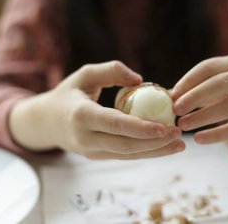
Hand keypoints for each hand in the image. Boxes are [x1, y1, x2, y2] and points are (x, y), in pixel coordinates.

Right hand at [10, 61, 183, 158]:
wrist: (46, 122)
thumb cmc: (69, 93)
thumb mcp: (84, 74)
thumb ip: (111, 71)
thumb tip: (140, 80)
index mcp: (80, 115)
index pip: (114, 124)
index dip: (140, 128)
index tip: (165, 126)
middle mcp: (85, 138)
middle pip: (125, 145)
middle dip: (155, 143)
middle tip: (180, 134)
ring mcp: (91, 152)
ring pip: (127, 155)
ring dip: (155, 152)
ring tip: (180, 144)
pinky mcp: (97, 157)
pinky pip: (124, 155)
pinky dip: (146, 152)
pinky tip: (164, 145)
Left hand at [171, 55, 227, 143]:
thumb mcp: (217, 84)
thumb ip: (195, 88)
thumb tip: (165, 96)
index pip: (209, 67)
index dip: (189, 80)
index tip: (171, 94)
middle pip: (220, 84)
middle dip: (195, 97)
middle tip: (175, 109)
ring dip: (202, 117)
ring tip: (182, 125)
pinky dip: (217, 135)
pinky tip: (199, 139)